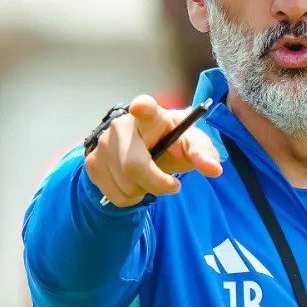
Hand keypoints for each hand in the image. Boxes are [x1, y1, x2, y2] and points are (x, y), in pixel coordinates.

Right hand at [84, 94, 221, 206]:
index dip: (142, 107)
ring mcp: (103, 143)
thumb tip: (215, 169)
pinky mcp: (91, 161)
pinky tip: (134, 184)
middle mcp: (121, 125)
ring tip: (150, 180)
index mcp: (150, 115)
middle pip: (133, 165)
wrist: (146, 148)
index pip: (145, 107)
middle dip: (156, 183)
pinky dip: (129, 198)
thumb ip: (203, 154)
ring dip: (143, 192)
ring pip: (124, 184)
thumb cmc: (172, 143)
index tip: (141, 107)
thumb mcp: (191, 145)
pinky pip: (113, 194)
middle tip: (172, 185)